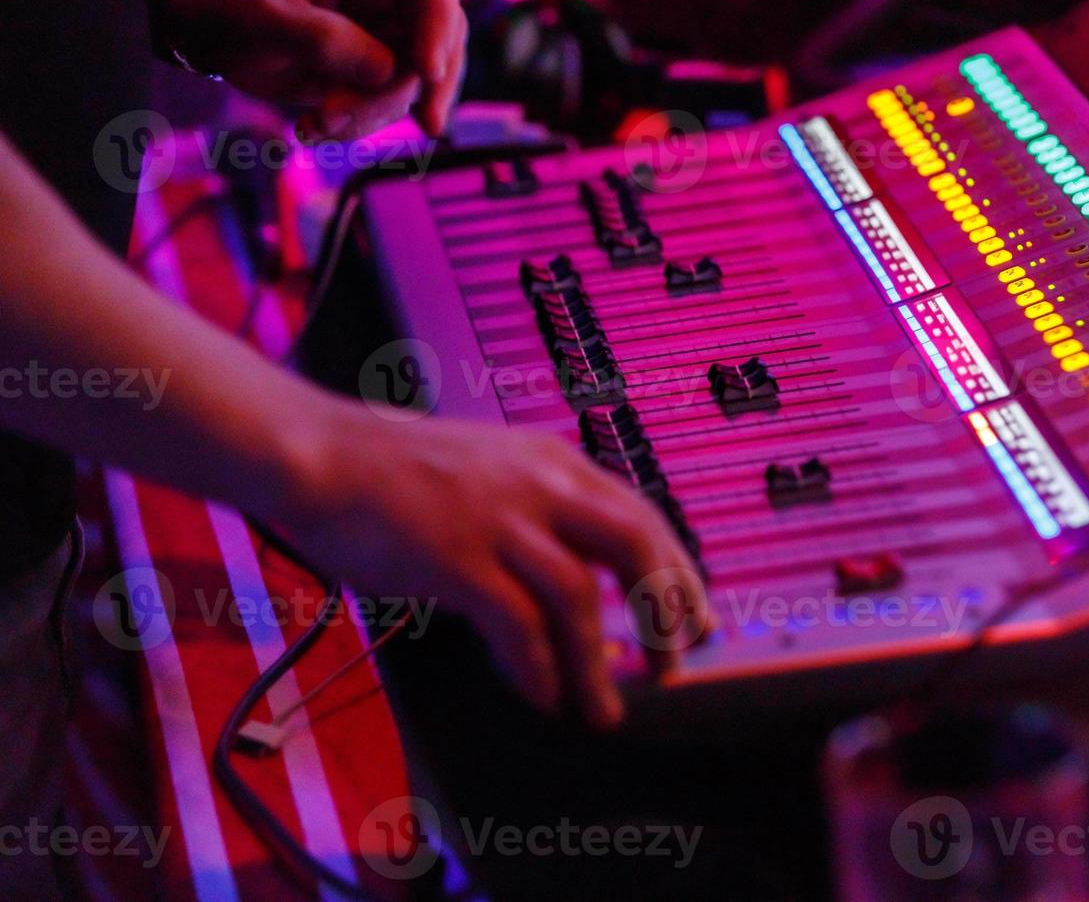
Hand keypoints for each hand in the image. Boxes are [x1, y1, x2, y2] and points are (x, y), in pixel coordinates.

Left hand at [155, 0, 465, 139]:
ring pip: (422, 79)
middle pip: (445, 35)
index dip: (441, 22)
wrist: (209, 31)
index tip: (425, 72)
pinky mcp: (379, 70)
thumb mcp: (264, 19)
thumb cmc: (231, 7)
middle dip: (426, 86)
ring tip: (318, 122)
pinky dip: (361, 124)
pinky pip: (395, 105)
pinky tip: (315, 127)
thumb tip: (386, 69)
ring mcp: (388, 31)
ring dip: (378, 112)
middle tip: (416, 127)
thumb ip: (323, 39)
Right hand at [278, 402, 711, 726]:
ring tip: (600, 710)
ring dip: (596, 664)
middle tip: (669, 668)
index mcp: (554, 462)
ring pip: (578, 596)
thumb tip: (585, 575)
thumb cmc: (396, 472)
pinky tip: (538, 695)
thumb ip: (541, 509)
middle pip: (636, 545)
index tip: (695, 623)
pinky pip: (516, 624)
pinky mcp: (454, 557)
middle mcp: (539, 483)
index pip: (643, 517)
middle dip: (663, 613)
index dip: (678, 576)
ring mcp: (497, 518)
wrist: (318, 454)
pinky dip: (535, 668)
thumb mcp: (492, 470)